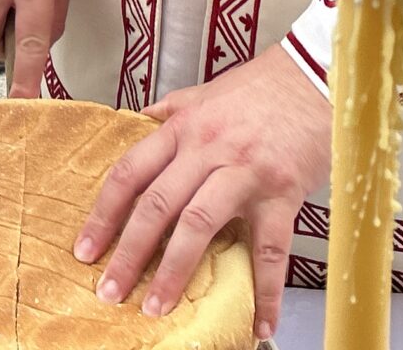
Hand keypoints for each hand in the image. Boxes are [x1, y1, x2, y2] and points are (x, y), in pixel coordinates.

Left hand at [75, 50, 328, 339]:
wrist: (316, 77)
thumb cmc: (260, 87)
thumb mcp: (204, 93)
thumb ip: (169, 112)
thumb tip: (136, 123)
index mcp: (183, 127)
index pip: (131, 173)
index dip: (104, 214)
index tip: (86, 249)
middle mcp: (207, 149)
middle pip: (157, 205)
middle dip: (129, 252)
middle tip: (109, 290)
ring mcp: (244, 172)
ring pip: (199, 225)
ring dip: (174, 271)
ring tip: (156, 307)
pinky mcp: (281, 192)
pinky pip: (271, 249)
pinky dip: (266, 291)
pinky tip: (261, 324)